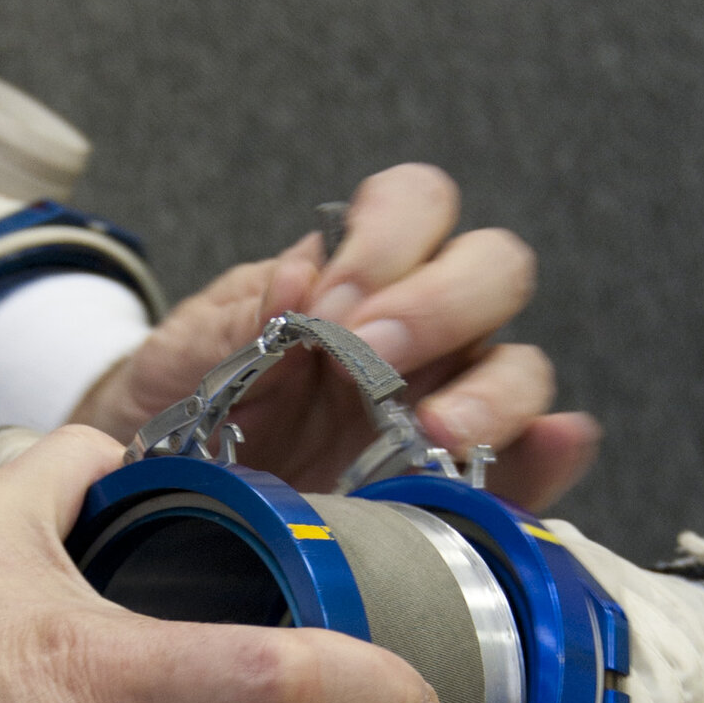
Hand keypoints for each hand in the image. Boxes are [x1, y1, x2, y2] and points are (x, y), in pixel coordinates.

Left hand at [77, 164, 598, 506]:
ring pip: (521, 369)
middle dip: (441, 305)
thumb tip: (303, 275)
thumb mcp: (190, 351)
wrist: (155, 496)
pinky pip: (531, 469)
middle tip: (375, 358)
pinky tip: (547, 448)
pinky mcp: (464, 491)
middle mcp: (422, 333)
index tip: (330, 302)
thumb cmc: (180, 408)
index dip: (389, 239)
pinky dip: (548, 460)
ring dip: (491, 394)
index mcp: (360, 276)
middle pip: (493, 272)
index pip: (418, 206)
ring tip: (434, 433)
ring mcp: (452, 408)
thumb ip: (244, 313)